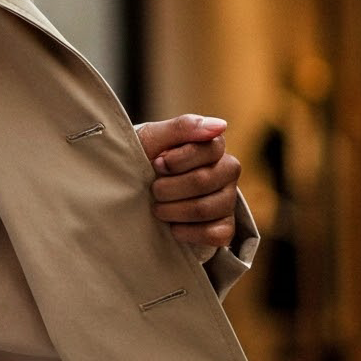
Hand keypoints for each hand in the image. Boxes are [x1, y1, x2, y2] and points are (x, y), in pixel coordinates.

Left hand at [135, 114, 240, 251]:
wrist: (133, 191)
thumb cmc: (145, 158)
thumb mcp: (152, 137)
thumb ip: (183, 127)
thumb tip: (220, 125)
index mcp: (213, 146)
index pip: (209, 149)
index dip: (176, 160)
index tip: (156, 163)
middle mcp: (226, 171)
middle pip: (204, 181)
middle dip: (169, 188)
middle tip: (153, 189)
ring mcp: (228, 200)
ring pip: (207, 209)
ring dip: (173, 211)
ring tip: (158, 208)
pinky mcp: (224, 227)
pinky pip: (217, 234)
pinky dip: (188, 232)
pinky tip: (173, 227)